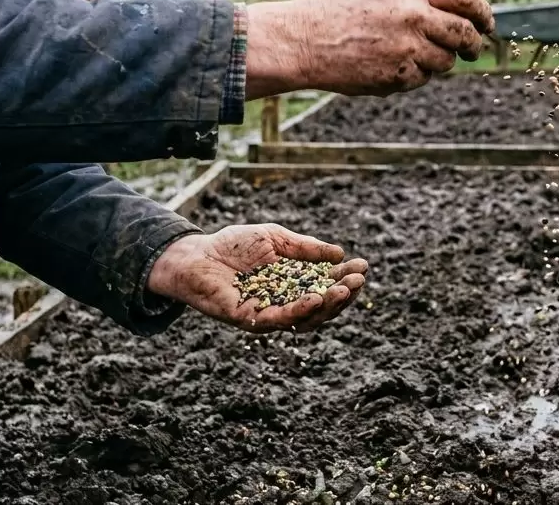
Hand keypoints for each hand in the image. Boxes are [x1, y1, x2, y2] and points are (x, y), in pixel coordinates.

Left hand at [146, 224, 367, 333]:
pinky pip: (280, 319)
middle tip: (358, 280)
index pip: (326, 285)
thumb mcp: (275, 239)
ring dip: (328, 305)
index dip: (345, 278)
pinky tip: (316, 298)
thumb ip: (304, 248)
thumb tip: (338, 254)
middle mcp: (285, 302)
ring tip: (343, 290)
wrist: (196, 254)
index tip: (362, 266)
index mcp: (293, 283)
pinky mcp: (252, 319)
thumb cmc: (233, 245)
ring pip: (307, 318)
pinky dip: (300, 310)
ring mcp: (270, 313)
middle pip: (323, 306)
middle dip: (343, 294)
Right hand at [244, 0, 493, 98]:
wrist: (302, 40)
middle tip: (473, 48)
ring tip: (412, 55)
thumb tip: (458, 10)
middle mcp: (413, 12)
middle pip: (464, 32)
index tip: (487, 23)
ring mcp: (407, 46)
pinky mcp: (398, 75)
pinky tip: (389, 67)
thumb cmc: (337, 12)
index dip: (482, 11)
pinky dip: (414, 76)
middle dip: (474, 43)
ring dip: (439, 61)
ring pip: (446, 60)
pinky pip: (422, 79)